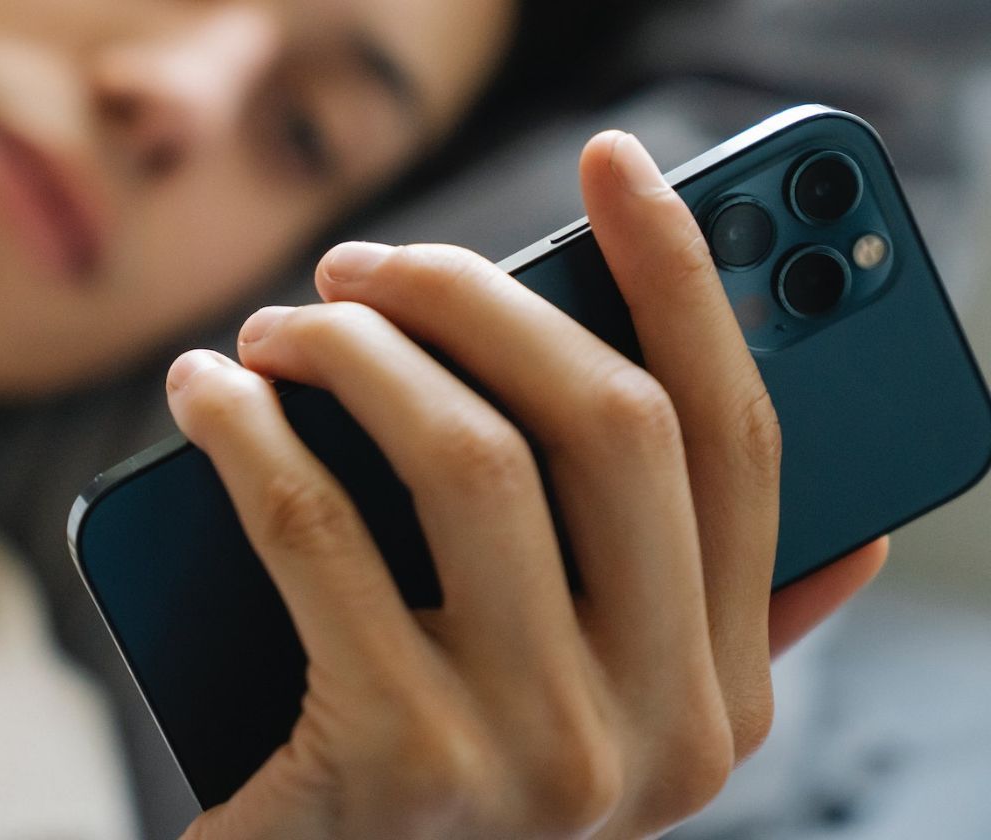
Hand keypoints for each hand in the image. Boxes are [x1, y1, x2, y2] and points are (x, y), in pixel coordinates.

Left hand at [165, 132, 883, 838]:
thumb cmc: (422, 785)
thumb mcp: (585, 722)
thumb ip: (693, 635)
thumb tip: (844, 540)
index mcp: (719, 699)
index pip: (739, 446)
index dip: (683, 282)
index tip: (615, 163)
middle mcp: (659, 732)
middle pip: (606, 423)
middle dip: (473, 298)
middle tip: (361, 268)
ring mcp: (537, 753)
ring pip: (463, 453)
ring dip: (350, 351)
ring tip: (275, 329)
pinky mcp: (398, 760)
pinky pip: (311, 526)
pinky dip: (246, 430)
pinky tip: (204, 394)